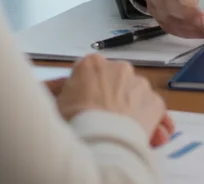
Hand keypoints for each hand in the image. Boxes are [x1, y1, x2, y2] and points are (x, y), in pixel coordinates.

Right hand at [52, 55, 175, 146]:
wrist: (101, 139)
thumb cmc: (76, 121)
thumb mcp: (56, 103)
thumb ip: (57, 90)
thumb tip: (48, 87)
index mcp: (92, 64)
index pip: (91, 72)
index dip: (88, 89)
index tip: (85, 101)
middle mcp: (119, 68)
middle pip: (115, 80)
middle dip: (111, 96)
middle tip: (101, 116)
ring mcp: (139, 84)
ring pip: (135, 94)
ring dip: (129, 107)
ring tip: (118, 127)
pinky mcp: (155, 101)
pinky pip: (151, 110)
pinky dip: (146, 119)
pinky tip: (134, 131)